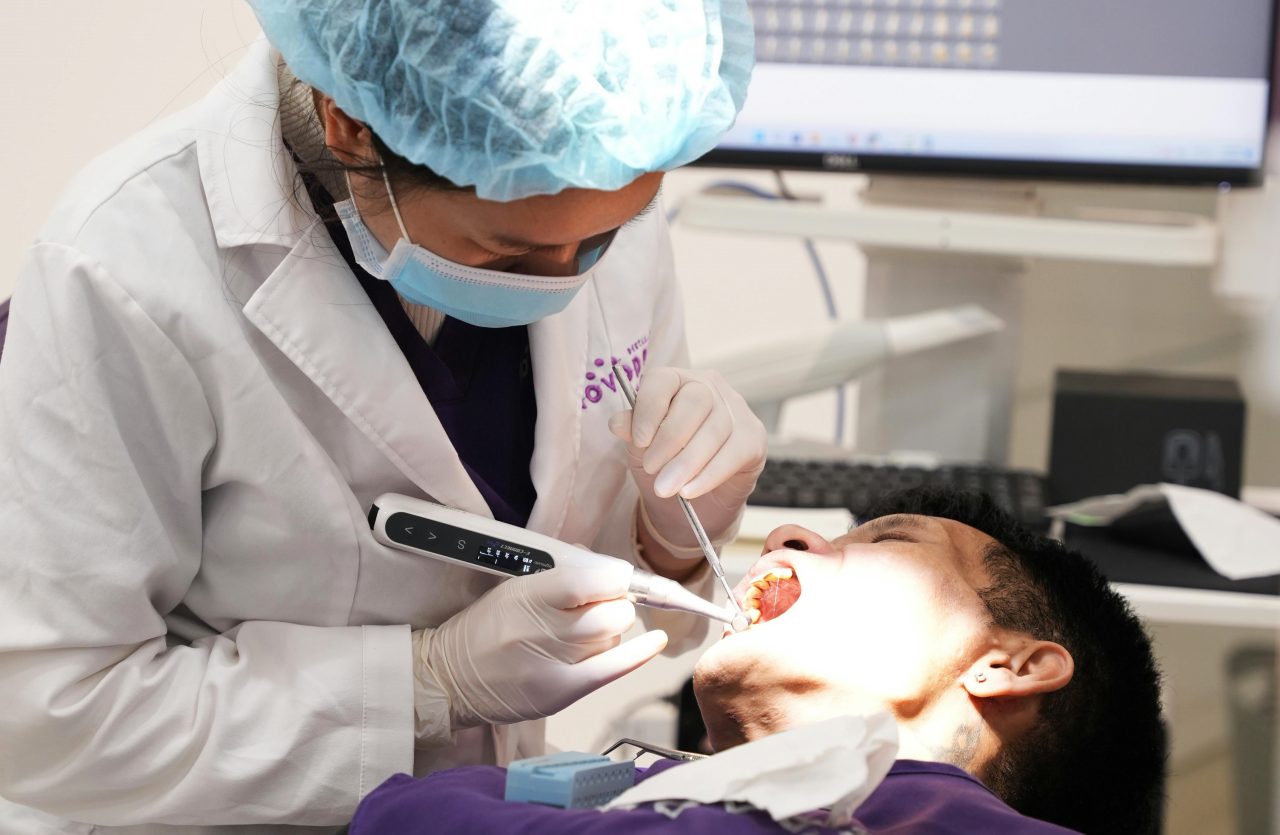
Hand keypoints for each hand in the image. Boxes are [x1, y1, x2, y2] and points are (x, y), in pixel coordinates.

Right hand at [420, 559, 666, 727]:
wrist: (448, 679)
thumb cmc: (485, 629)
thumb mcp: (513, 589)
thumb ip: (561, 578)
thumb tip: (609, 570)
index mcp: (525, 595)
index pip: (587, 580)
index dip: (613, 577)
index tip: (618, 577)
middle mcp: (540, 629)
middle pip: (610, 611)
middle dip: (615, 604)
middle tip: (600, 606)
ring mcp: (551, 664)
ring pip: (612, 637)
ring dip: (610, 630)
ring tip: (584, 633)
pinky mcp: (560, 692)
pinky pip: (612, 669)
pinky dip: (639, 654)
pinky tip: (656, 641)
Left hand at [608, 367, 766, 555]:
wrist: (696, 501)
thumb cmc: (666, 463)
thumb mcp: (641, 450)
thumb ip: (632, 433)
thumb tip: (617, 423)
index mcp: (676, 381)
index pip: (662, 380)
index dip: (649, 408)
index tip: (639, 441)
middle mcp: (709, 387)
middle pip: (695, 401)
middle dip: (670, 438)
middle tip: (653, 469)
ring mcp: (736, 409)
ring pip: (715, 429)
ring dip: (688, 462)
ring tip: (667, 487)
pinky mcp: (754, 437)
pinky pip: (734, 453)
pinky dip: (709, 475)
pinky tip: (690, 490)